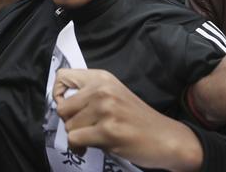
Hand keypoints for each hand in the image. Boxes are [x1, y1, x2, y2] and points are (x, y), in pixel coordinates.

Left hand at [54, 69, 202, 171]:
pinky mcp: (107, 131)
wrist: (166, 138)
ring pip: (68, 126)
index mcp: (102, 77)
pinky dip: (80, 148)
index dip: (58, 95)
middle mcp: (102, 89)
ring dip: (77, 137)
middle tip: (85, 129)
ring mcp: (105, 109)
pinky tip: (92, 147)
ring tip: (93, 138)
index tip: (69, 108)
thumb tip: (60, 105)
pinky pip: (75, 140)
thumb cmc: (137, 119)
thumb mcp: (114, 95)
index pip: (62, 77)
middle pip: (62, 108)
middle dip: (70, 123)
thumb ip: (90, 94)